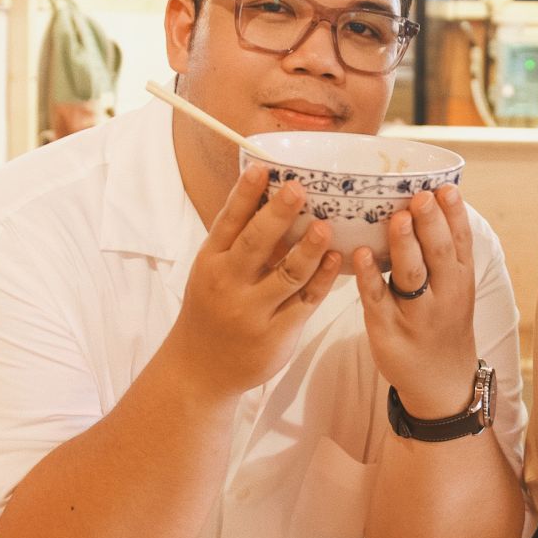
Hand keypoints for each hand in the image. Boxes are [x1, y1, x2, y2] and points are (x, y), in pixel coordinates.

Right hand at [163, 164, 343, 397]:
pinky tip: (338, 259)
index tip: (262, 168)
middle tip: (299, 188)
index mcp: (211, 261)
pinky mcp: (277, 333)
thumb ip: (237, 241)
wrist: (199, 369)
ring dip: (310, 248)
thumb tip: (270, 195)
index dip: (245, 193)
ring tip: (326, 226)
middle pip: (257, 243)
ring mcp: (253, 311)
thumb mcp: (211, 272)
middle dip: (278, 214)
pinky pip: (306, 301)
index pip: (229, 221)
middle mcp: (229, 283)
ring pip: (288, 273)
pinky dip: (323, 278)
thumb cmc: (211, 308)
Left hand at [354, 186, 478, 419]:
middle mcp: (444, 294)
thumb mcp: (456, 288)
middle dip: (430, 222)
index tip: (446, 187)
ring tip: (397, 217)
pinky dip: (370, 276)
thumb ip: (445, 250)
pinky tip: (360, 254)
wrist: (441, 381)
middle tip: (420, 195)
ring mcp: (416, 314)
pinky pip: (377, 299)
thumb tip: (431, 198)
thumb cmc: (443, 323)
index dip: (455, 213)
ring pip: (412, 275)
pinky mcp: (388, 329)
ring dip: (404, 244)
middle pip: (439, 253)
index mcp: (460, 279)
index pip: (461, 240)